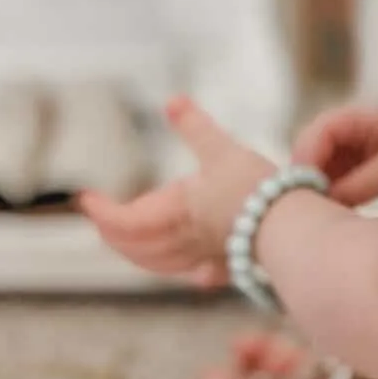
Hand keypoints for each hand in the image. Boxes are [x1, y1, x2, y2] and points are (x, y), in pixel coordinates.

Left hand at [79, 97, 274, 287]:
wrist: (291, 225)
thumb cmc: (256, 188)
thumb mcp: (222, 149)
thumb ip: (195, 126)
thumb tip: (172, 100)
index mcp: (177, 213)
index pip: (124, 221)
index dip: (101, 212)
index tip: (86, 198)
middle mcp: (186, 239)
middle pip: (138, 248)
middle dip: (115, 235)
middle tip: (103, 219)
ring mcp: (208, 254)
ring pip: (164, 263)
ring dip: (141, 255)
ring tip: (135, 244)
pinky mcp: (231, 260)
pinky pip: (201, 273)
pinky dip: (190, 273)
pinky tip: (197, 278)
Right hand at [292, 101, 377, 205]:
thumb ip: (359, 184)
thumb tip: (323, 199)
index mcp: (368, 115)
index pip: (323, 128)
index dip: (307, 154)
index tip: (301, 185)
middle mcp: (359, 126)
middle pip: (317, 145)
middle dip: (309, 172)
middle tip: (304, 203)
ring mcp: (360, 146)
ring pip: (324, 164)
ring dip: (319, 185)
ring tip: (320, 210)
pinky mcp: (364, 165)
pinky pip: (336, 177)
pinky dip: (332, 193)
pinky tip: (335, 212)